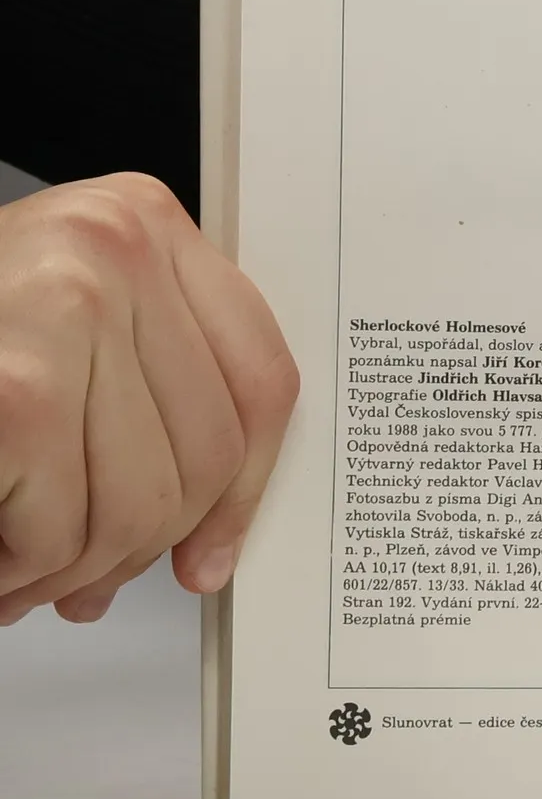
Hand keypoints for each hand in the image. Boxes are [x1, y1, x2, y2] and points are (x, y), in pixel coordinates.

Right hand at [0, 173, 298, 623]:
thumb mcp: (62, 328)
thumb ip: (143, 388)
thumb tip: (206, 529)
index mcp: (141, 220)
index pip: (261, 377)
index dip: (246, 489)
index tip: (211, 552)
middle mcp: (113, 245)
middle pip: (208, 454)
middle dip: (140, 544)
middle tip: (81, 578)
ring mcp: (67, 304)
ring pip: (142, 503)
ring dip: (73, 566)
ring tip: (21, 570)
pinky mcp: (17, 387)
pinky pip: (61, 526)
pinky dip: (20, 570)